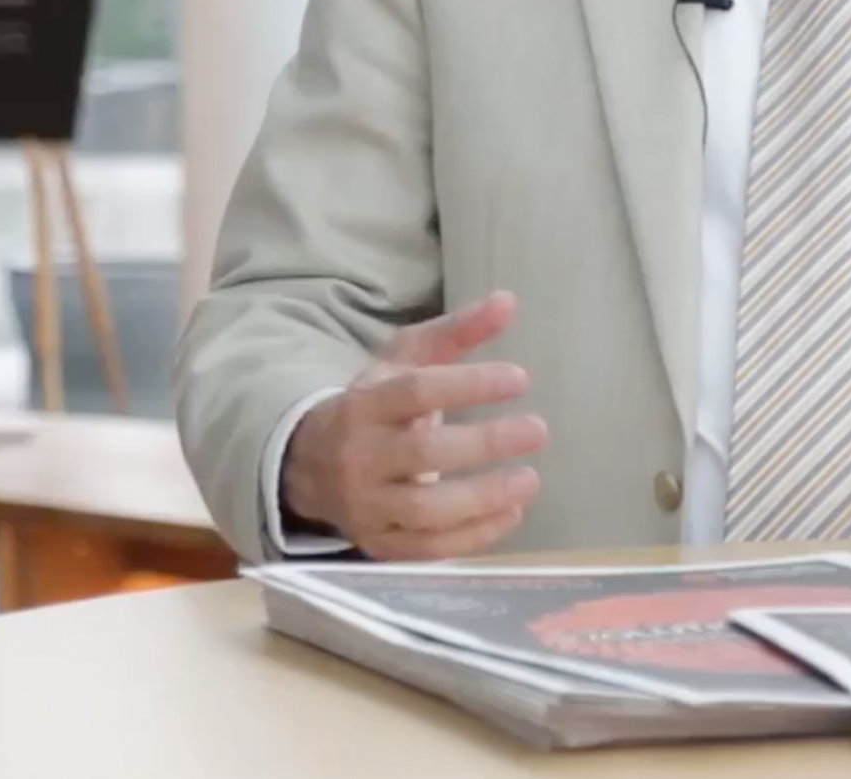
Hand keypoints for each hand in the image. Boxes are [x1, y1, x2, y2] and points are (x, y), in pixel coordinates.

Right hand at [280, 291, 547, 560]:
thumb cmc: (376, 404)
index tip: (520, 377)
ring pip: (424, 511)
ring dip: (483, 499)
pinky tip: (512, 514)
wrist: (311, 464)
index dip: (469, 385)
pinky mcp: (378, 543)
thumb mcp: (406, 360)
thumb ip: (456, 331)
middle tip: (539, 429)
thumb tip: (508, 301)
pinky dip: (472, 537)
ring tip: (530, 480)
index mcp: (365, 405)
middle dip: (485, 443)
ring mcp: (366, 507)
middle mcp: (360, 458)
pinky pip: (426, 549)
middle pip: (422, 454)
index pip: (416, 394)